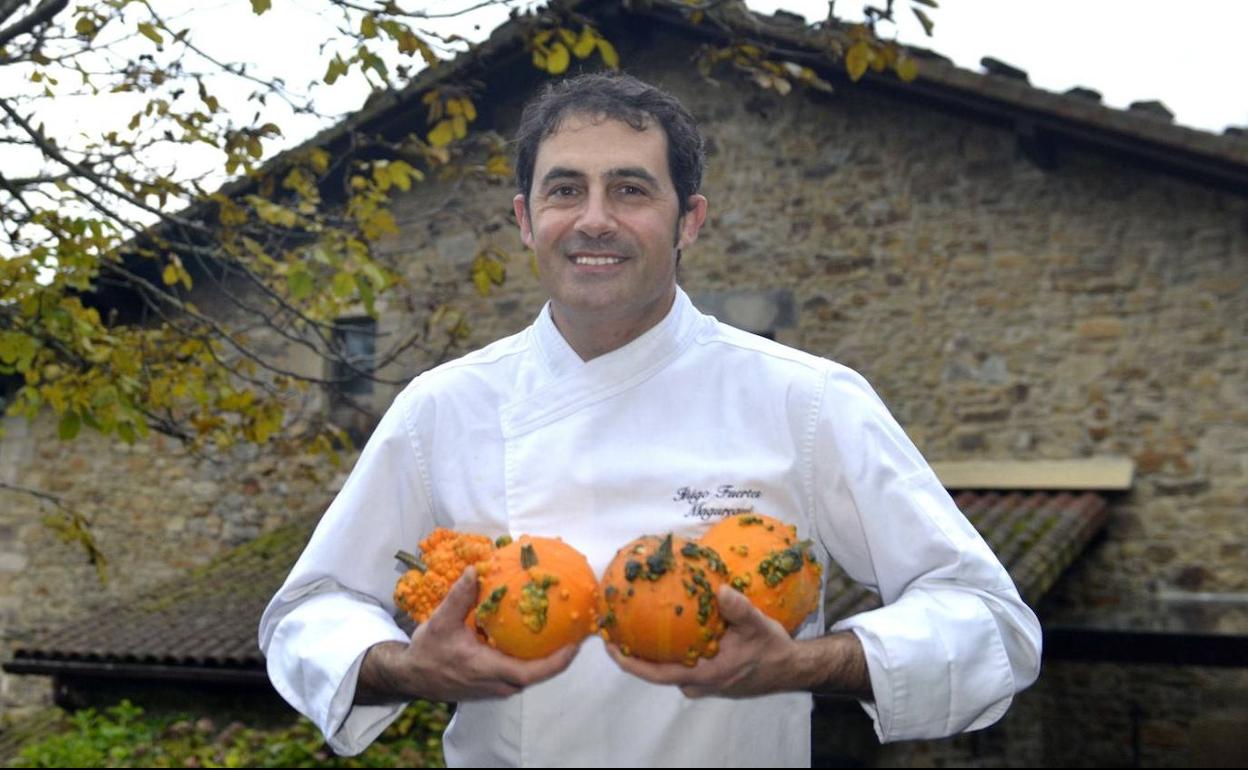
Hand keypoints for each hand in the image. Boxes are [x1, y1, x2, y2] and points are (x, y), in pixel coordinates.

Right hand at [356, 567, 579, 703]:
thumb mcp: (441, 622)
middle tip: (578, 632)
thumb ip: (460, 597)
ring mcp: (496, 686)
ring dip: (550, 658)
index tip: (575, 645)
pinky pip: (521, 672)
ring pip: (531, 675)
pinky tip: (538, 636)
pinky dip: (534, 657)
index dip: (557, 661)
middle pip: (539, 675)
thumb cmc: (428, 652)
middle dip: (561, 657)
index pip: (532, 673)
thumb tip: (477, 569)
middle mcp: (498, 683)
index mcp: (489, 670)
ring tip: (565, 632)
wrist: (413, 677)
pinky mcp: (494, 684)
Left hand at [604, 584, 804, 698]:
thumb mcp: (758, 626)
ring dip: (650, 651)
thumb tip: (721, 589)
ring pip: (668, 668)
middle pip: (655, 671)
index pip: (656, 674)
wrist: (789, 668)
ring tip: (633, 624)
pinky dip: (668, 649)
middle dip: (633, 653)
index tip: (609, 646)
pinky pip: (680, 664)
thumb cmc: (771, 650)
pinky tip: (665, 627)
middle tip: (614, 629)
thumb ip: (739, 609)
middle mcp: (698, 682)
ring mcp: (702, 682)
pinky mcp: (707, 676)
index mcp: (704, 674)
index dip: (629, 662)